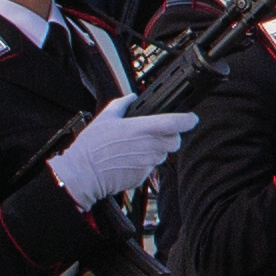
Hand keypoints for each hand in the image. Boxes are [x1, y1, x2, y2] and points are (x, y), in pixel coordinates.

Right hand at [48, 97, 195, 208]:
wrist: (83, 174)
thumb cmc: (91, 147)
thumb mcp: (105, 118)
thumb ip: (122, 104)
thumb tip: (131, 98)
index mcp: (141, 128)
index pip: (175, 123)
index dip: (188, 120)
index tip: (192, 118)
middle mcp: (148, 146)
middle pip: (175, 141)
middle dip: (171, 136)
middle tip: (158, 133)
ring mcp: (147, 163)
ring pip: (163, 155)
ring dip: (157, 150)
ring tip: (136, 147)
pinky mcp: (142, 177)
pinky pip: (151, 167)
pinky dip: (145, 162)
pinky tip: (129, 159)